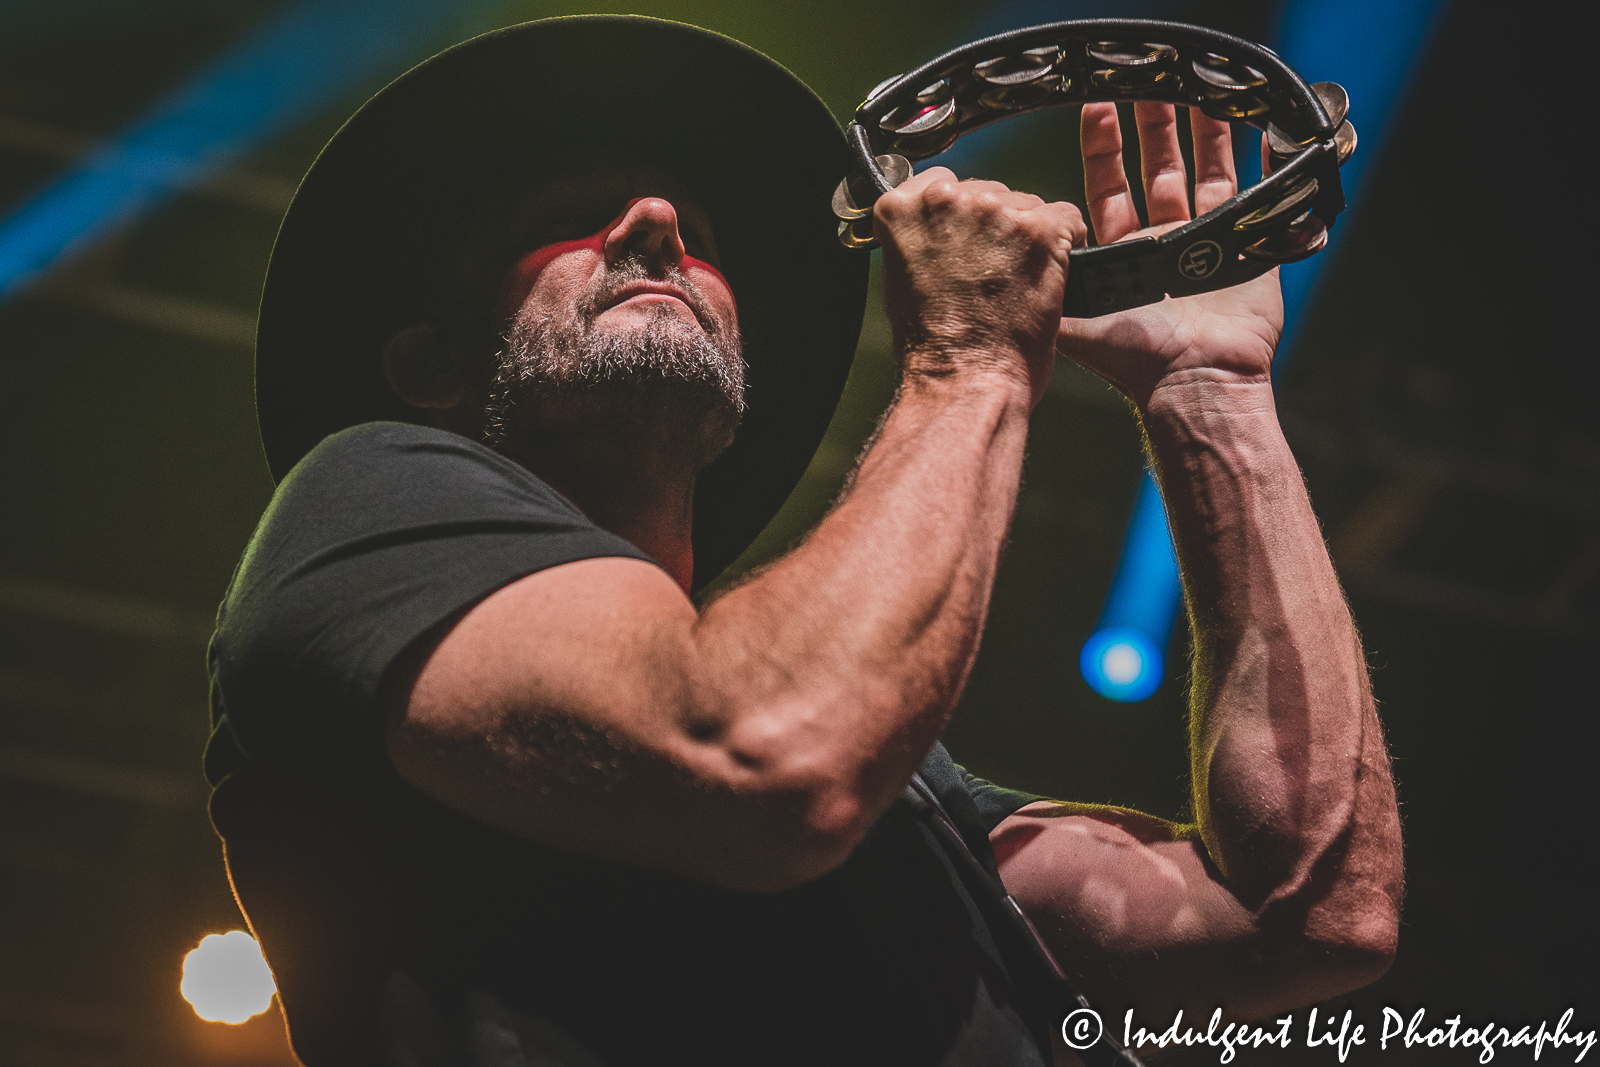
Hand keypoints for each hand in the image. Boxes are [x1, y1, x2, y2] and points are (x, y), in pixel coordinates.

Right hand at [874, 166, 1086, 406]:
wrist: (966, 379)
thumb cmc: (934, 347)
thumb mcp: (902, 281)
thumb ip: (919, 240)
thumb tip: (939, 232)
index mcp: (902, 208)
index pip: (938, 183)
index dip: (958, 216)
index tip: (961, 241)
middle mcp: (946, 200)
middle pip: (987, 191)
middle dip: (993, 227)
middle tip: (989, 274)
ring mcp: (995, 211)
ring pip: (1027, 205)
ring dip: (1027, 238)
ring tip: (1015, 284)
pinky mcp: (1040, 228)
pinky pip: (1067, 219)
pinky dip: (1064, 246)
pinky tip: (1046, 277)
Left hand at [1060, 102, 1284, 408]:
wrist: (1193, 383)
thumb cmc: (1133, 359)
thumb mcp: (1074, 318)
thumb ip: (1043, 286)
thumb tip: (1001, 260)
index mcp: (1123, 255)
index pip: (1110, 187)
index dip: (1104, 145)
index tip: (1098, 104)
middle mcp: (1164, 245)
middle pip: (1160, 170)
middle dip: (1155, 126)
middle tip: (1152, 81)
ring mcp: (1210, 244)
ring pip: (1209, 174)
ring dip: (1207, 133)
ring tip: (1203, 90)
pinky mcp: (1250, 250)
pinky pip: (1260, 196)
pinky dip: (1265, 163)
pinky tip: (1267, 128)